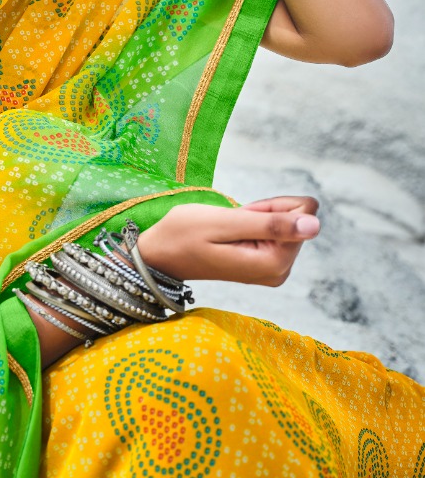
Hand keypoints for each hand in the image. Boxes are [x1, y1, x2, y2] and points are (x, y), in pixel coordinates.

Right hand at [135, 195, 320, 286]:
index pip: (302, 216)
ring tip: (228, 227)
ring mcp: (273, 272)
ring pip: (285, 226)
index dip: (271, 205)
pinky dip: (254, 225)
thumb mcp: (226, 222)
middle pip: (295, 222)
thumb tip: (316, 224)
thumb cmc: (185, 235)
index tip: (244, 213)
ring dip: (257, 218)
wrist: (161, 254)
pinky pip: (274, 235)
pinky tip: (231, 232)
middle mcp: (279, 272)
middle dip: (265, 212)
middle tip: (232, 220)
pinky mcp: (265, 267)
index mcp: (274, 263)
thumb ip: (272, 224)